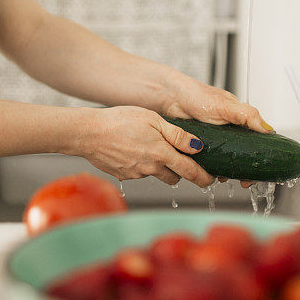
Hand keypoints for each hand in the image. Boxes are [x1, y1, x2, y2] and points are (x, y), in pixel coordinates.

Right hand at [76, 106, 214, 187]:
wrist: (89, 133)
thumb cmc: (120, 120)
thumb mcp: (154, 120)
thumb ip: (177, 135)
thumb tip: (197, 146)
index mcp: (161, 153)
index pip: (189, 171)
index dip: (203, 177)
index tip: (210, 179)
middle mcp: (150, 168)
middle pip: (175, 178)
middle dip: (181, 172)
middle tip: (181, 160)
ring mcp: (136, 174)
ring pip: (156, 174)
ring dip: (159, 167)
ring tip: (149, 148)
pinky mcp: (124, 176)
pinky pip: (139, 173)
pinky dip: (141, 165)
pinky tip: (132, 150)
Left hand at [160, 74, 273, 186]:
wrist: (170, 99)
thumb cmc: (197, 95)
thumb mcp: (226, 105)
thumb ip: (248, 115)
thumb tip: (268, 129)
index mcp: (240, 121)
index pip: (257, 141)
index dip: (260, 156)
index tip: (259, 170)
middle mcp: (229, 132)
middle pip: (243, 155)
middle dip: (245, 170)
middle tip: (243, 180)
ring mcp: (215, 141)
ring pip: (227, 161)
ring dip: (228, 171)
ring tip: (224, 176)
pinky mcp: (201, 148)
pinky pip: (210, 162)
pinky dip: (212, 169)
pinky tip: (210, 173)